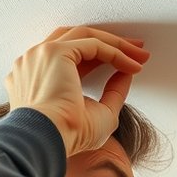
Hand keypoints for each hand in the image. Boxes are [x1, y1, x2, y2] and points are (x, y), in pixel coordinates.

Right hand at [4, 26, 150, 156]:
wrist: (48, 140)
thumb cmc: (66, 136)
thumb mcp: (100, 113)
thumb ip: (112, 92)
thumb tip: (127, 74)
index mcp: (38, 77)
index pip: (72, 57)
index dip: (101, 57)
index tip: (125, 63)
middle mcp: (36, 62)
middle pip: (77, 39)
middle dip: (110, 43)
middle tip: (137, 50)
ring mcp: (42, 54)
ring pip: (85, 36)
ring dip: (115, 43)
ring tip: (140, 54)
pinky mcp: (54, 51)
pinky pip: (92, 44)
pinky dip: (115, 52)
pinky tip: (131, 64)